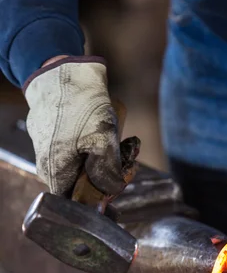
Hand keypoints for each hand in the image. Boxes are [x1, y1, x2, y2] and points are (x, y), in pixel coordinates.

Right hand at [24, 56, 126, 195]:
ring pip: (86, 163)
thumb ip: (107, 172)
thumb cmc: (80, 105)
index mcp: (55, 173)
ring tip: (129, 142)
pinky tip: (114, 130)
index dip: (102, 197)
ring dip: (109, 155)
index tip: (121, 182)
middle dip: (111, 172)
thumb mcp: (102, 139)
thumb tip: (112, 191)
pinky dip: (99, 142)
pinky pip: (81, 147)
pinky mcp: (57, 134)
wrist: (64, 71)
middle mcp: (49, 165)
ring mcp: (51, 148)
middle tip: (131, 157)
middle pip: (85, 182)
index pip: (79, 201)